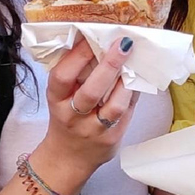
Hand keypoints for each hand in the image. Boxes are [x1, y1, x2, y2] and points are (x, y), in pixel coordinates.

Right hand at [35, 36, 138, 180]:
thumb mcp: (61, 97)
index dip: (77, 56)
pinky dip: (133, 94)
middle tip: (123, 44)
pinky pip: (127, 113)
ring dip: (126, 82)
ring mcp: (93, 130)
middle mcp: (72, 116)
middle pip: (91, 91)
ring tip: (134, 62)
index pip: (62, 76)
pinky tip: (137, 79)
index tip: (92, 36)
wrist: (68, 158)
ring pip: (114, 106)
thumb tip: (100, 41)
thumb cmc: (67, 117)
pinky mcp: (112, 138)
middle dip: (109, 65)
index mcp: (56, 100)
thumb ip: (75, 74)